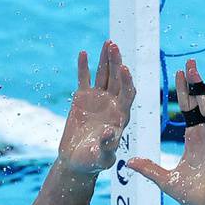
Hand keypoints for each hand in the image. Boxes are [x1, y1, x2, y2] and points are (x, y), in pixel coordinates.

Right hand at [57, 40, 135, 176]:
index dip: (126, 81)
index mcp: (121, 116)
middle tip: (114, 46)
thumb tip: (110, 132)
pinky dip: (84, 67)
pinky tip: (83, 53)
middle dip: (116, 62)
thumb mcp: (102, 157)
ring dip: (105, 59)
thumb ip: (107, 146)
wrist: (77, 161)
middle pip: (117, 79)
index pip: (127, 94)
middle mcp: (113, 103)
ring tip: (107, 43)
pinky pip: (84, 79)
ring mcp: (98, 99)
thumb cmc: (93, 162)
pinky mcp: (83, 98)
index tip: (124, 69)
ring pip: (104, 75)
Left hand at [127, 58, 204, 204]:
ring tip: (194, 69)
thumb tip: (129, 162)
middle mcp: (203, 134)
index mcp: (192, 139)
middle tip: (187, 63)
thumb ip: (148, 168)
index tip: (176, 76)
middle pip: (197, 103)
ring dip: (201, 87)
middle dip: (191, 83)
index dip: (182, 93)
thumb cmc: (191, 195)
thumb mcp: (165, 179)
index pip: (186, 110)